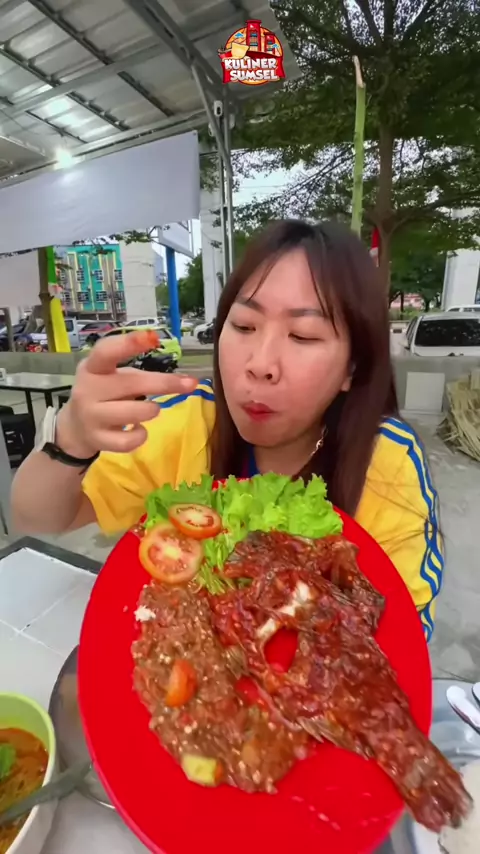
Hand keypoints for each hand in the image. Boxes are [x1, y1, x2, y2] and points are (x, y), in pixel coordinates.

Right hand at [56, 330, 197, 456]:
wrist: (75, 428)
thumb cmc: (103, 395)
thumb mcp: (114, 377)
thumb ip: (144, 375)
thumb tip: (188, 381)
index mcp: (93, 368)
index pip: (106, 351)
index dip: (128, 344)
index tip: (152, 338)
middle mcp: (88, 390)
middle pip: (130, 383)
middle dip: (164, 383)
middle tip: (189, 384)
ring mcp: (91, 416)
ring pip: (134, 413)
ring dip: (151, 410)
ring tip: (150, 409)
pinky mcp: (97, 439)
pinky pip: (129, 441)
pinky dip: (141, 435)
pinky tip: (138, 429)